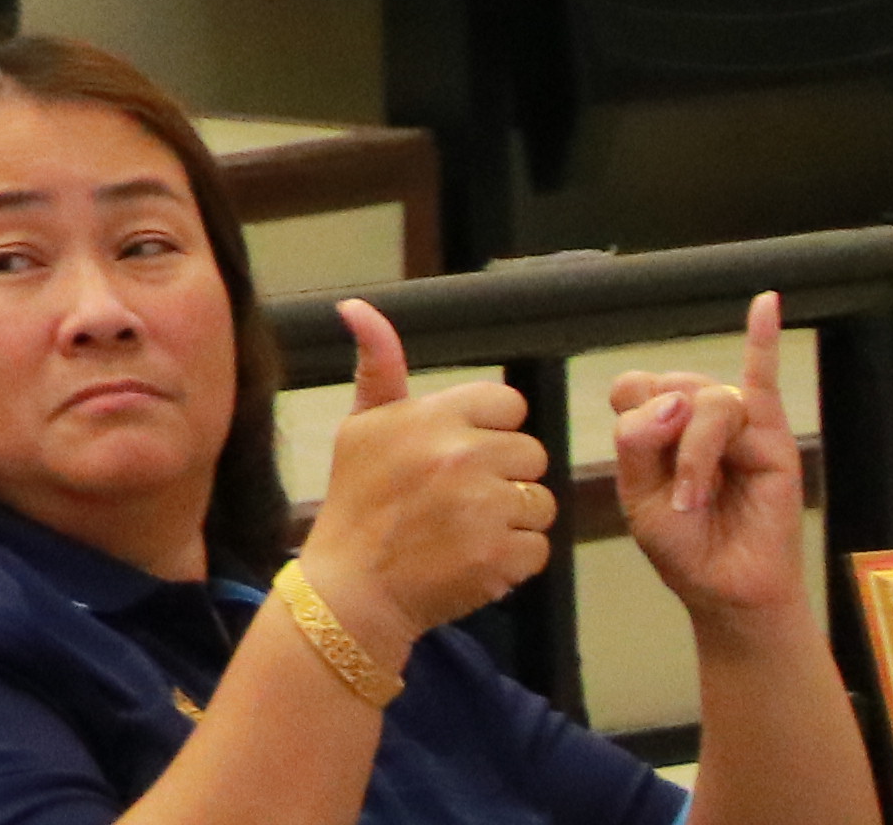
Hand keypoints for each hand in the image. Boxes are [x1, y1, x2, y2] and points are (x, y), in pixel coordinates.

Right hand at [308, 301, 559, 656]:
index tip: (463, 454)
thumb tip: (356, 306)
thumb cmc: (356, 501)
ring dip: (515, 519)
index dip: (492, 430)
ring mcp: (484, 508)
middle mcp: (462, 455)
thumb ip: (378, 367)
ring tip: (472, 530)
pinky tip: (478, 559)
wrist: (351, 587)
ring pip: (541, 501)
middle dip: (507, 475)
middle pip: (532, 453)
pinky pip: (539, 547)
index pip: (508, 404)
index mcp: (431, 417)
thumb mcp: (359, 425)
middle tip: (465, 498)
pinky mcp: (500, 557)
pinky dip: (516, 559)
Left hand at [607, 291, 806, 635]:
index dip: (634, 420)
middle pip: (670, 385)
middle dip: (666, 437)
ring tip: (699, 498)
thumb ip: (639, 444)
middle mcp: (693, 414)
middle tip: (679, 496)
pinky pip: (766, 379)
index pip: (633, 386)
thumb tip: (673, 400)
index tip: (645, 472)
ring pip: (711, 399)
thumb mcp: (639, 499)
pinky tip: (766, 303)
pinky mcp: (773, 439)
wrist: (729, 591)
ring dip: (698, 451)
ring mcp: (736, 423)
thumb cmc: (685, 547)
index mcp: (655, 424)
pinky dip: (764, 339)